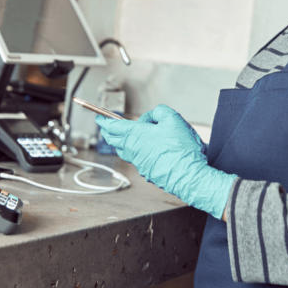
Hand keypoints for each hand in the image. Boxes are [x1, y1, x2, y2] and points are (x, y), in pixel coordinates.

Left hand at [96, 105, 234, 219]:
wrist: (188, 176)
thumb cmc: (181, 149)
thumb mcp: (173, 119)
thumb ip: (159, 112)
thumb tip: (152, 117)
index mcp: (135, 135)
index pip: (112, 127)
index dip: (104, 121)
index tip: (99, 118)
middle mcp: (133, 150)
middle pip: (114, 141)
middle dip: (109, 133)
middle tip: (108, 128)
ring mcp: (139, 164)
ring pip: (125, 151)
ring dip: (123, 143)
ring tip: (127, 138)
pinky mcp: (148, 173)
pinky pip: (138, 160)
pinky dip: (138, 153)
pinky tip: (148, 150)